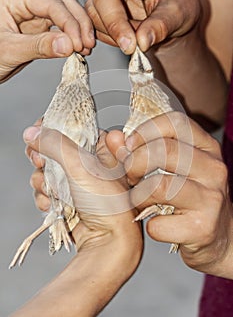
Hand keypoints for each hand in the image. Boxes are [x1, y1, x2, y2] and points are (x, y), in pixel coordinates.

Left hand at [0, 0, 94, 82]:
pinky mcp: (37, 30)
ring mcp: (32, 16)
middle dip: (78, 24)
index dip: (69, 24)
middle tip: (87, 45)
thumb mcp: (9, 50)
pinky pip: (60, 30)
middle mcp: (25, 3)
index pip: (52, 4)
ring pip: (65, 16)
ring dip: (78, 31)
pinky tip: (77, 49)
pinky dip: (71, 39)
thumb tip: (67, 44)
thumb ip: (38, 46)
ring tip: (85, 49)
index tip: (79, 43)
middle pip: (63, 4)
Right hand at [18, 124, 142, 315]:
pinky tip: (53, 205)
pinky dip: (46, 197)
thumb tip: (31, 132)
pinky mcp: (68, 199)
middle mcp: (89, 163)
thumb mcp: (80, 166)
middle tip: (38, 161)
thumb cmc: (106, 202)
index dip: (52, 128)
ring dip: (42, 181)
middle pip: (54, 149)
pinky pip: (47, 191)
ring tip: (51, 191)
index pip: (72, 128)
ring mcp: (77, 182)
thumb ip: (54, 145)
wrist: (109, 242)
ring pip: (47, 171)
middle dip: (42, 157)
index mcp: (100, 147)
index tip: (37, 131)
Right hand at [85, 0, 199, 53]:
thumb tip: (142, 41)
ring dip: (113, 33)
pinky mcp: (98, 10)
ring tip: (135, 40)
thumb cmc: (176, 8)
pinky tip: (125, 41)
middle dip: (116, 24)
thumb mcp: (178, 14)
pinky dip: (109, 38)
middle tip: (132, 45)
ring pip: (94, 13)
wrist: (170, 23)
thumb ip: (161, 26)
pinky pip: (93, 26)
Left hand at [106, 112, 232, 278]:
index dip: (144, 131)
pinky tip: (157, 224)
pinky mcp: (202, 228)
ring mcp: (210, 199)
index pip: (175, 122)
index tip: (129, 146)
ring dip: (137, 196)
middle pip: (164, 150)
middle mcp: (213, 169)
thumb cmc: (191, 199)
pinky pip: (158, 224)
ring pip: (158, 186)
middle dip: (134, 162)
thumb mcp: (173, 168)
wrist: (219, 237)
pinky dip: (149, 226)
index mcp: (206, 147)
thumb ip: (141, 150)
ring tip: (139, 201)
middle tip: (129, 176)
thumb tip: (112, 138)